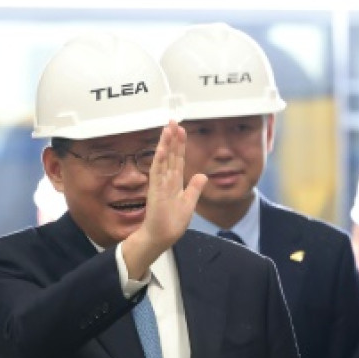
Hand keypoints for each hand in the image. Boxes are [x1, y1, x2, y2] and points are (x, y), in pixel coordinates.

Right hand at [123, 123, 206, 279]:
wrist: (161, 237)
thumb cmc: (171, 223)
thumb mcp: (189, 203)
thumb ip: (195, 189)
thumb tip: (203, 175)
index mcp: (174, 182)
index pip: (178, 159)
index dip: (180, 144)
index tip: (182, 129)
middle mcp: (166, 180)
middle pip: (170, 155)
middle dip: (172, 138)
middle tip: (173, 121)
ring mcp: (159, 185)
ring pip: (162, 160)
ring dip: (164, 144)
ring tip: (167, 129)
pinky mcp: (155, 192)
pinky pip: (157, 173)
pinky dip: (159, 161)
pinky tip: (161, 149)